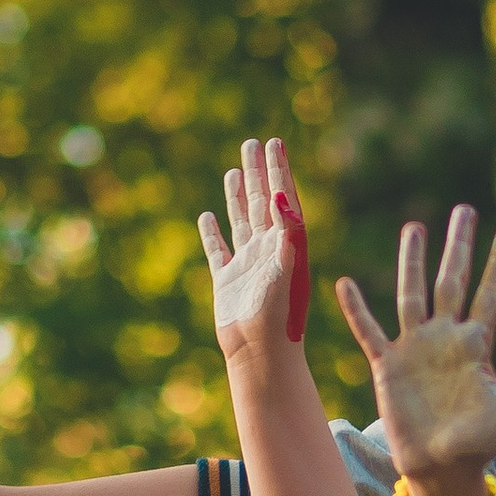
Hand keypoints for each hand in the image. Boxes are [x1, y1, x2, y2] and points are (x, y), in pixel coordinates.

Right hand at [197, 135, 310, 354]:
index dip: (279, 170)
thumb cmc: (280, 315)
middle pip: (262, 202)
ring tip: (235, 170)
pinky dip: (213, 232)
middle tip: (254, 143)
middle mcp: (268, 251)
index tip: (276, 142)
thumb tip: (281, 193)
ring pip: (241, 220)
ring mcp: (247, 265)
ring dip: (238, 195)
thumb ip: (287, 231)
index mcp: (287, 245)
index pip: (283, 199)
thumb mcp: (286, 268)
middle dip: (258, 172)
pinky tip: (207, 216)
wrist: (262, 353)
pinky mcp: (227, 282)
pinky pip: (218, 250)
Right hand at [335, 208, 495, 495]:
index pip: (491, 292)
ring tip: (415, 229)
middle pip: (452, 281)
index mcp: (476, 345)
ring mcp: (415, 349)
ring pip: (413, 295)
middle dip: (458, 247)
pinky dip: (357, 310)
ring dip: (412, 263)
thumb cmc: (481, 443)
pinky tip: (345, 284)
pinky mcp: (388, 367)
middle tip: (465, 211)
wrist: (443, 470)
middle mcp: (445, 339)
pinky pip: (369, 332)